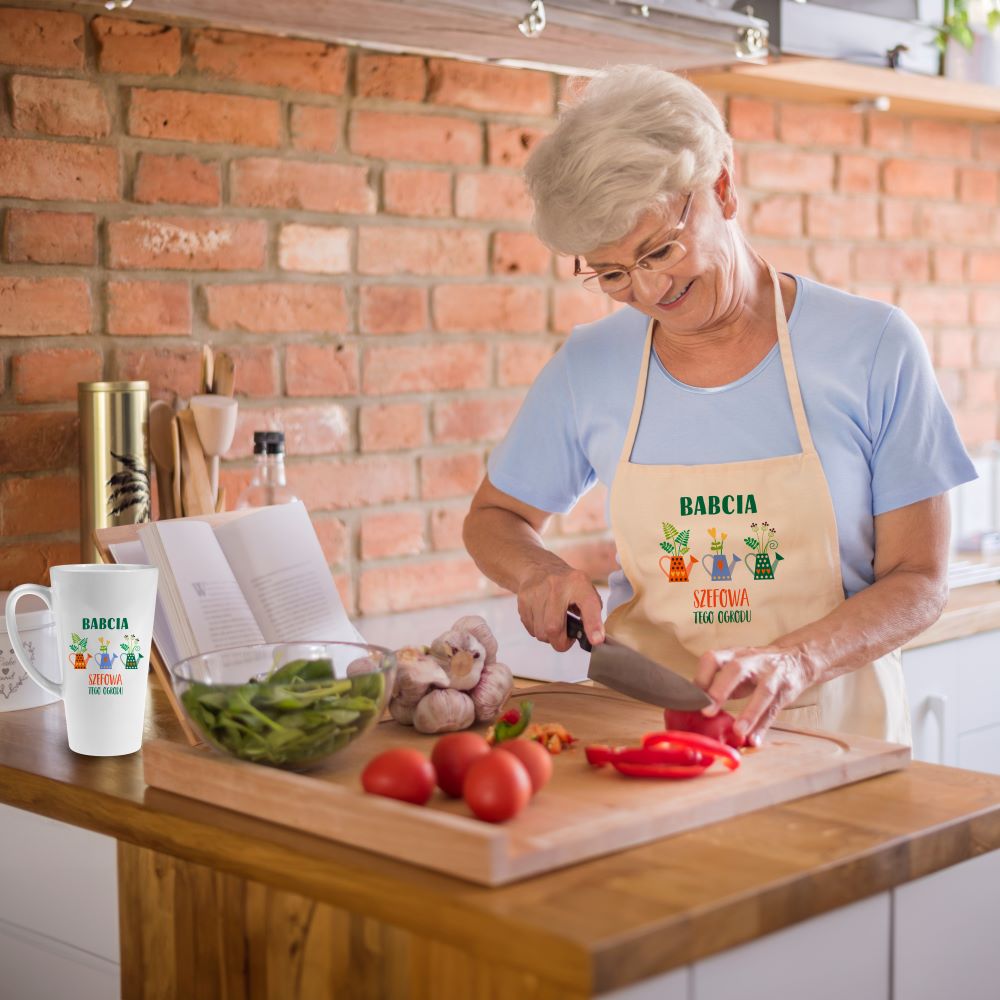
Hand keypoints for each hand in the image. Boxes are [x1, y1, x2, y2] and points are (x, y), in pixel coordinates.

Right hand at [516, 566, 603, 651]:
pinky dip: (538, 630)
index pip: (588, 606)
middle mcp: (557, 585)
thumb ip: (592, 614)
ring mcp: (537, 591)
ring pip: (540, 632)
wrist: (539, 568)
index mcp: (579, 584)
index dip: (593, 625)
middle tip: (566, 639)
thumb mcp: (586, 592)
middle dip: (561, 642)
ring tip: (554, 625)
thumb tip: (593, 637)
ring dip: (548, 636)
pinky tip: (542, 619)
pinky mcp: (524, 598)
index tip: (596, 640)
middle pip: (554, 627)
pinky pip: (530, 628)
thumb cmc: (567, 585)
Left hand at [694, 645, 812, 745]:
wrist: (795, 658)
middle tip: (707, 712)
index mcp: (734, 655)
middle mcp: (752, 660)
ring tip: (738, 732)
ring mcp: (772, 674)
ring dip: (750, 713)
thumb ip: (717, 684)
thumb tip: (692, 708)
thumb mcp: (735, 669)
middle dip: (720, 690)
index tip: (690, 698)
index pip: (713, 658)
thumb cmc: (755, 668)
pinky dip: (764, 726)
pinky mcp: (786, 689)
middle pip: (736, 670)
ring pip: (764, 691)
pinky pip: (775, 710)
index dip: (701, 677)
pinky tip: (755, 740)